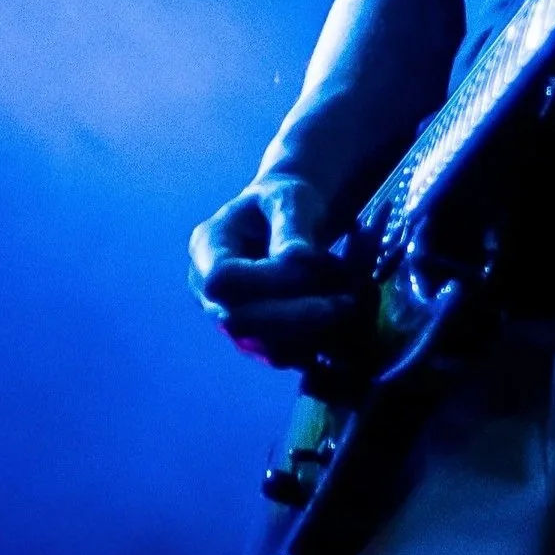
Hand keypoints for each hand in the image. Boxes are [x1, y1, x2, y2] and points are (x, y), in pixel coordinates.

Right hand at [188, 174, 362, 368]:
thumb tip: (296, 261)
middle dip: (296, 315)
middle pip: (239, 321)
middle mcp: (209, 291)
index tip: (311, 266)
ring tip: (347, 300)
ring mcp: (230, 321)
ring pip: (265, 346)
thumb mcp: (290, 198)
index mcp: (207, 247)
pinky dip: (317, 341)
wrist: (289, 222)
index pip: (221, 279)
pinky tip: (338, 313)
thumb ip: (291, 226)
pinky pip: (286, 356)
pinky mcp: (257, 342)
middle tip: (346, 301)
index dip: (263, 280)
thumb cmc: (286, 202)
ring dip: (312, 331)